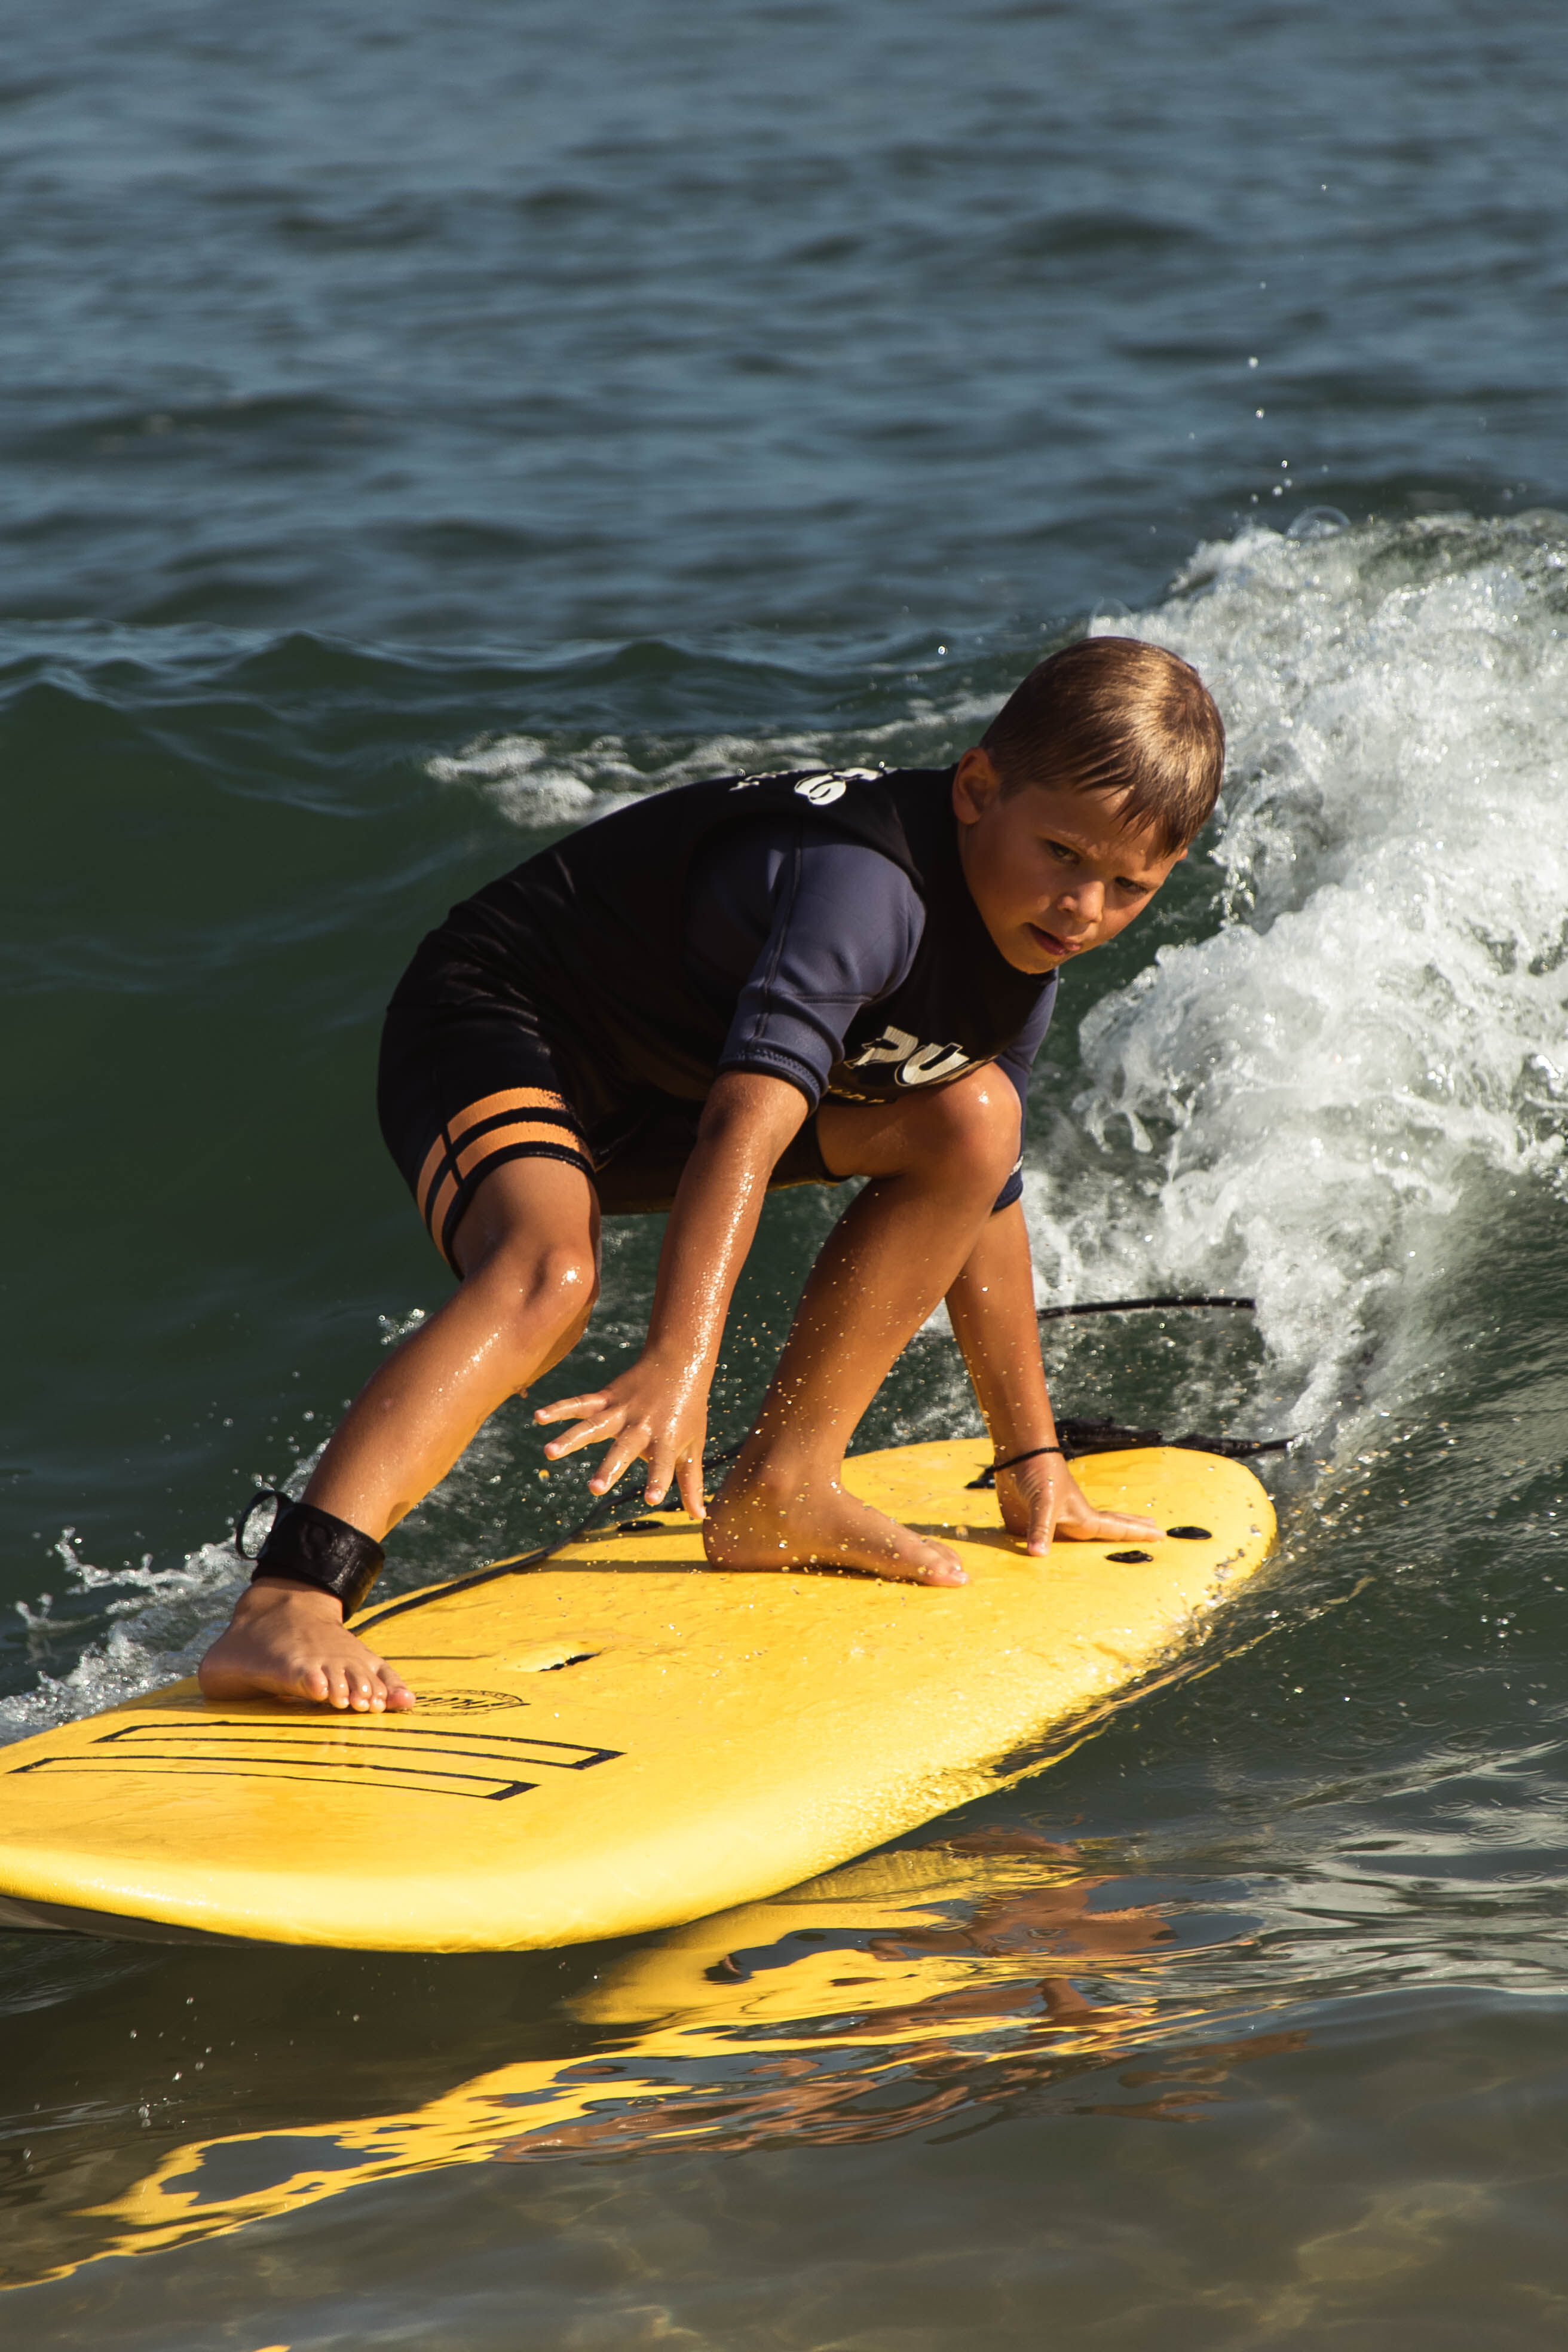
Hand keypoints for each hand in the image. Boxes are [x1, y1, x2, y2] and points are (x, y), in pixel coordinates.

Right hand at [533, 1349, 707, 1516]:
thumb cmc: (689, 1411)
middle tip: (595, 1488)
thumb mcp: (694, 1445)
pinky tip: (538, 1416)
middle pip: (623, 1448)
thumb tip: (701, 1517)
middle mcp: (642, 1426)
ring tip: (549, 1452)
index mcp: (666, 1439)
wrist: (678, 1362)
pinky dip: (559, 1408)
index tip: (651, 1499)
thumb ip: (691, 1482)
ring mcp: (621, 1410)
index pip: (663, 1465)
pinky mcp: (607, 1397)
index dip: (658, 1481)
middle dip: (609, 1467)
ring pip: (594, 1425)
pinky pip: (580, 1403)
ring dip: (571, 1438)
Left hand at [996, 1455, 1160, 1558]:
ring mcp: (1060, 1519)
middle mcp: (1076, 1519)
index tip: (1162, 1534)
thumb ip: (1041, 1529)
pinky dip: (1067, 1540)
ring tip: (1123, 1531)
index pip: (1118, 1528)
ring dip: (1105, 1532)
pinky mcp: (1040, 1520)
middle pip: (1111, 1525)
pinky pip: (1057, 1535)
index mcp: (1084, 1518)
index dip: (1139, 1533)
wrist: (1020, 1456)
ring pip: (1087, 1531)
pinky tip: (1070, 1540)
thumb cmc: (1040, 1475)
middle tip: (1155, 1528)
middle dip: (1132, 1527)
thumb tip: (1039, 1555)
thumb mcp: (1043, 1503)